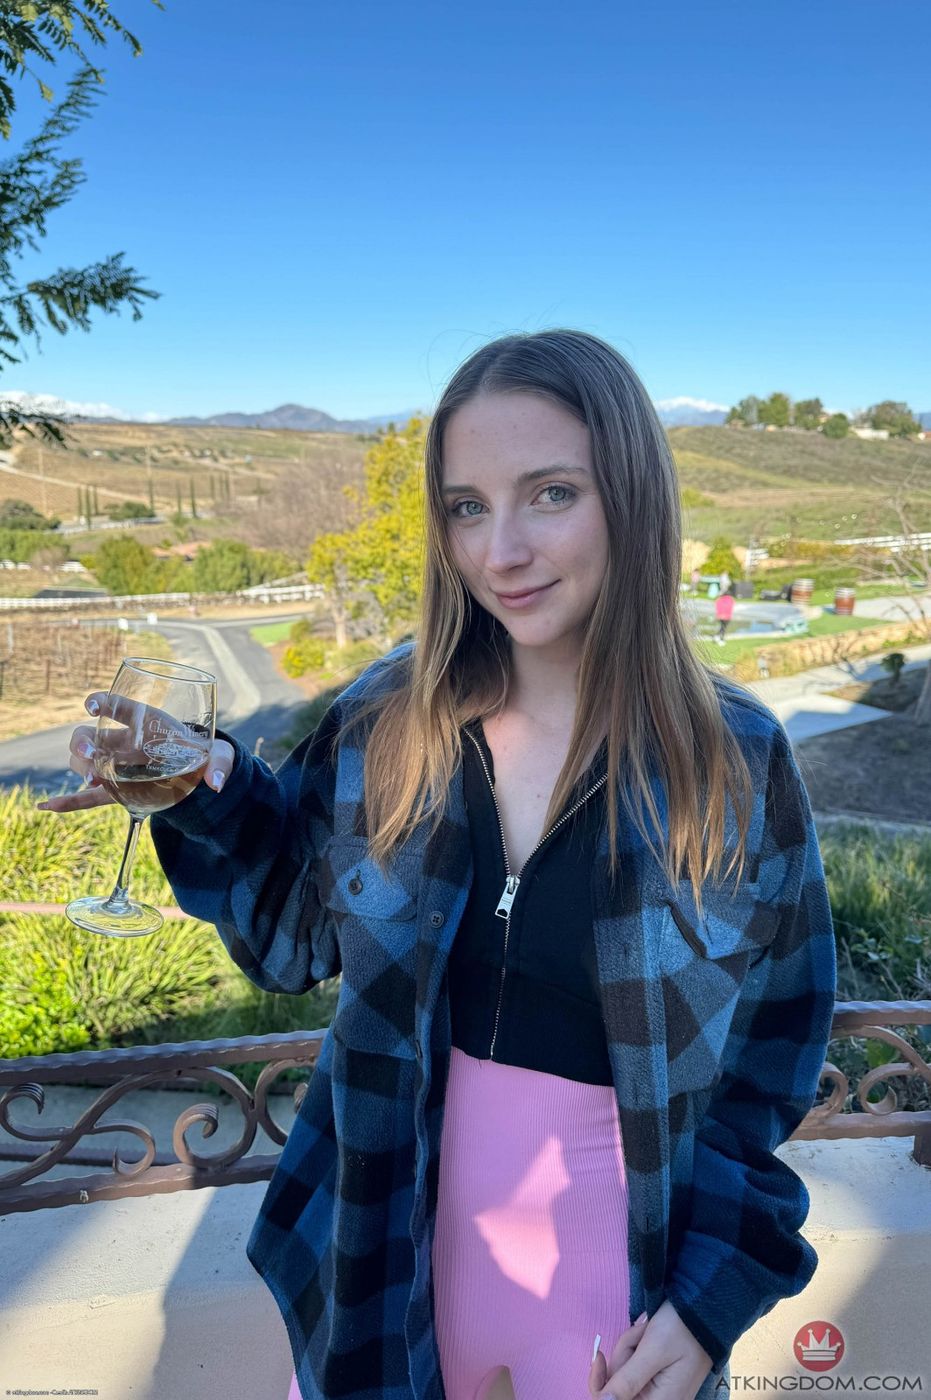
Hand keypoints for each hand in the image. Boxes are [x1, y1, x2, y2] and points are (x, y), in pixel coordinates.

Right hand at [36, 691, 234, 813]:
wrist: (193, 774)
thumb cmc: (201, 755)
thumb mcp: (216, 755)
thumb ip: (220, 764)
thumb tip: (216, 783)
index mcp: (146, 722)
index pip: (119, 705)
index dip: (103, 702)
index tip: (91, 705)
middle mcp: (123, 741)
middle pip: (89, 735)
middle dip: (82, 741)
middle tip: (89, 752)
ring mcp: (114, 765)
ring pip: (84, 761)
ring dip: (81, 767)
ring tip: (93, 778)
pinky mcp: (114, 789)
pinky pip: (86, 796)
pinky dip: (68, 801)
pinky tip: (47, 806)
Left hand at [589, 1300, 712, 1399]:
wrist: (706, 1309)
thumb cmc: (682, 1328)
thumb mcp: (653, 1350)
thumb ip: (627, 1380)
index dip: (599, 1383)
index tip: (599, 1355)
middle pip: (618, 1387)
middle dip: (624, 1355)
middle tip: (641, 1332)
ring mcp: (660, 1392)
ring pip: (625, 1373)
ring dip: (630, 1347)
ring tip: (649, 1330)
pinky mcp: (659, 1380)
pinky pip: (635, 1368)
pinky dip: (635, 1348)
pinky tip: (648, 1334)